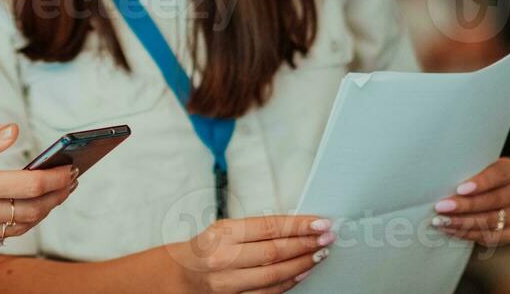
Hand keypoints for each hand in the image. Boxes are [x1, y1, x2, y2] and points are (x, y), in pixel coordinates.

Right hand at [0, 124, 77, 248]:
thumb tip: (15, 131)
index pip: (31, 186)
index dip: (57, 179)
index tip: (71, 170)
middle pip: (34, 210)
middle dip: (58, 196)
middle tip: (72, 181)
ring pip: (21, 227)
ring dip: (43, 212)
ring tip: (55, 194)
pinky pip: (2, 236)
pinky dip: (19, 223)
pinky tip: (24, 208)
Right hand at [169, 215, 332, 293]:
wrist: (182, 276)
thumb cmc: (205, 248)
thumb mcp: (223, 229)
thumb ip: (255, 229)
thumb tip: (294, 226)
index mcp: (222, 234)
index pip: (268, 227)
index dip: (298, 226)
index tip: (319, 223)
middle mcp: (224, 259)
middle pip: (275, 251)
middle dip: (306, 244)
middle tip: (327, 237)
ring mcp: (229, 283)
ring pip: (275, 275)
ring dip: (303, 264)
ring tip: (320, 253)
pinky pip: (269, 292)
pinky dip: (290, 281)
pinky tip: (303, 271)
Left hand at [432, 156, 509, 246]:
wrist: (485, 191)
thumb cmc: (473, 174)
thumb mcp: (473, 166)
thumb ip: (466, 170)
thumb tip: (440, 180)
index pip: (500, 174)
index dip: (481, 182)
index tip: (460, 189)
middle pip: (494, 200)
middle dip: (465, 205)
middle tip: (441, 207)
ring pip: (492, 221)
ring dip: (463, 222)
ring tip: (441, 221)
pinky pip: (492, 237)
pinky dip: (469, 234)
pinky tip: (451, 231)